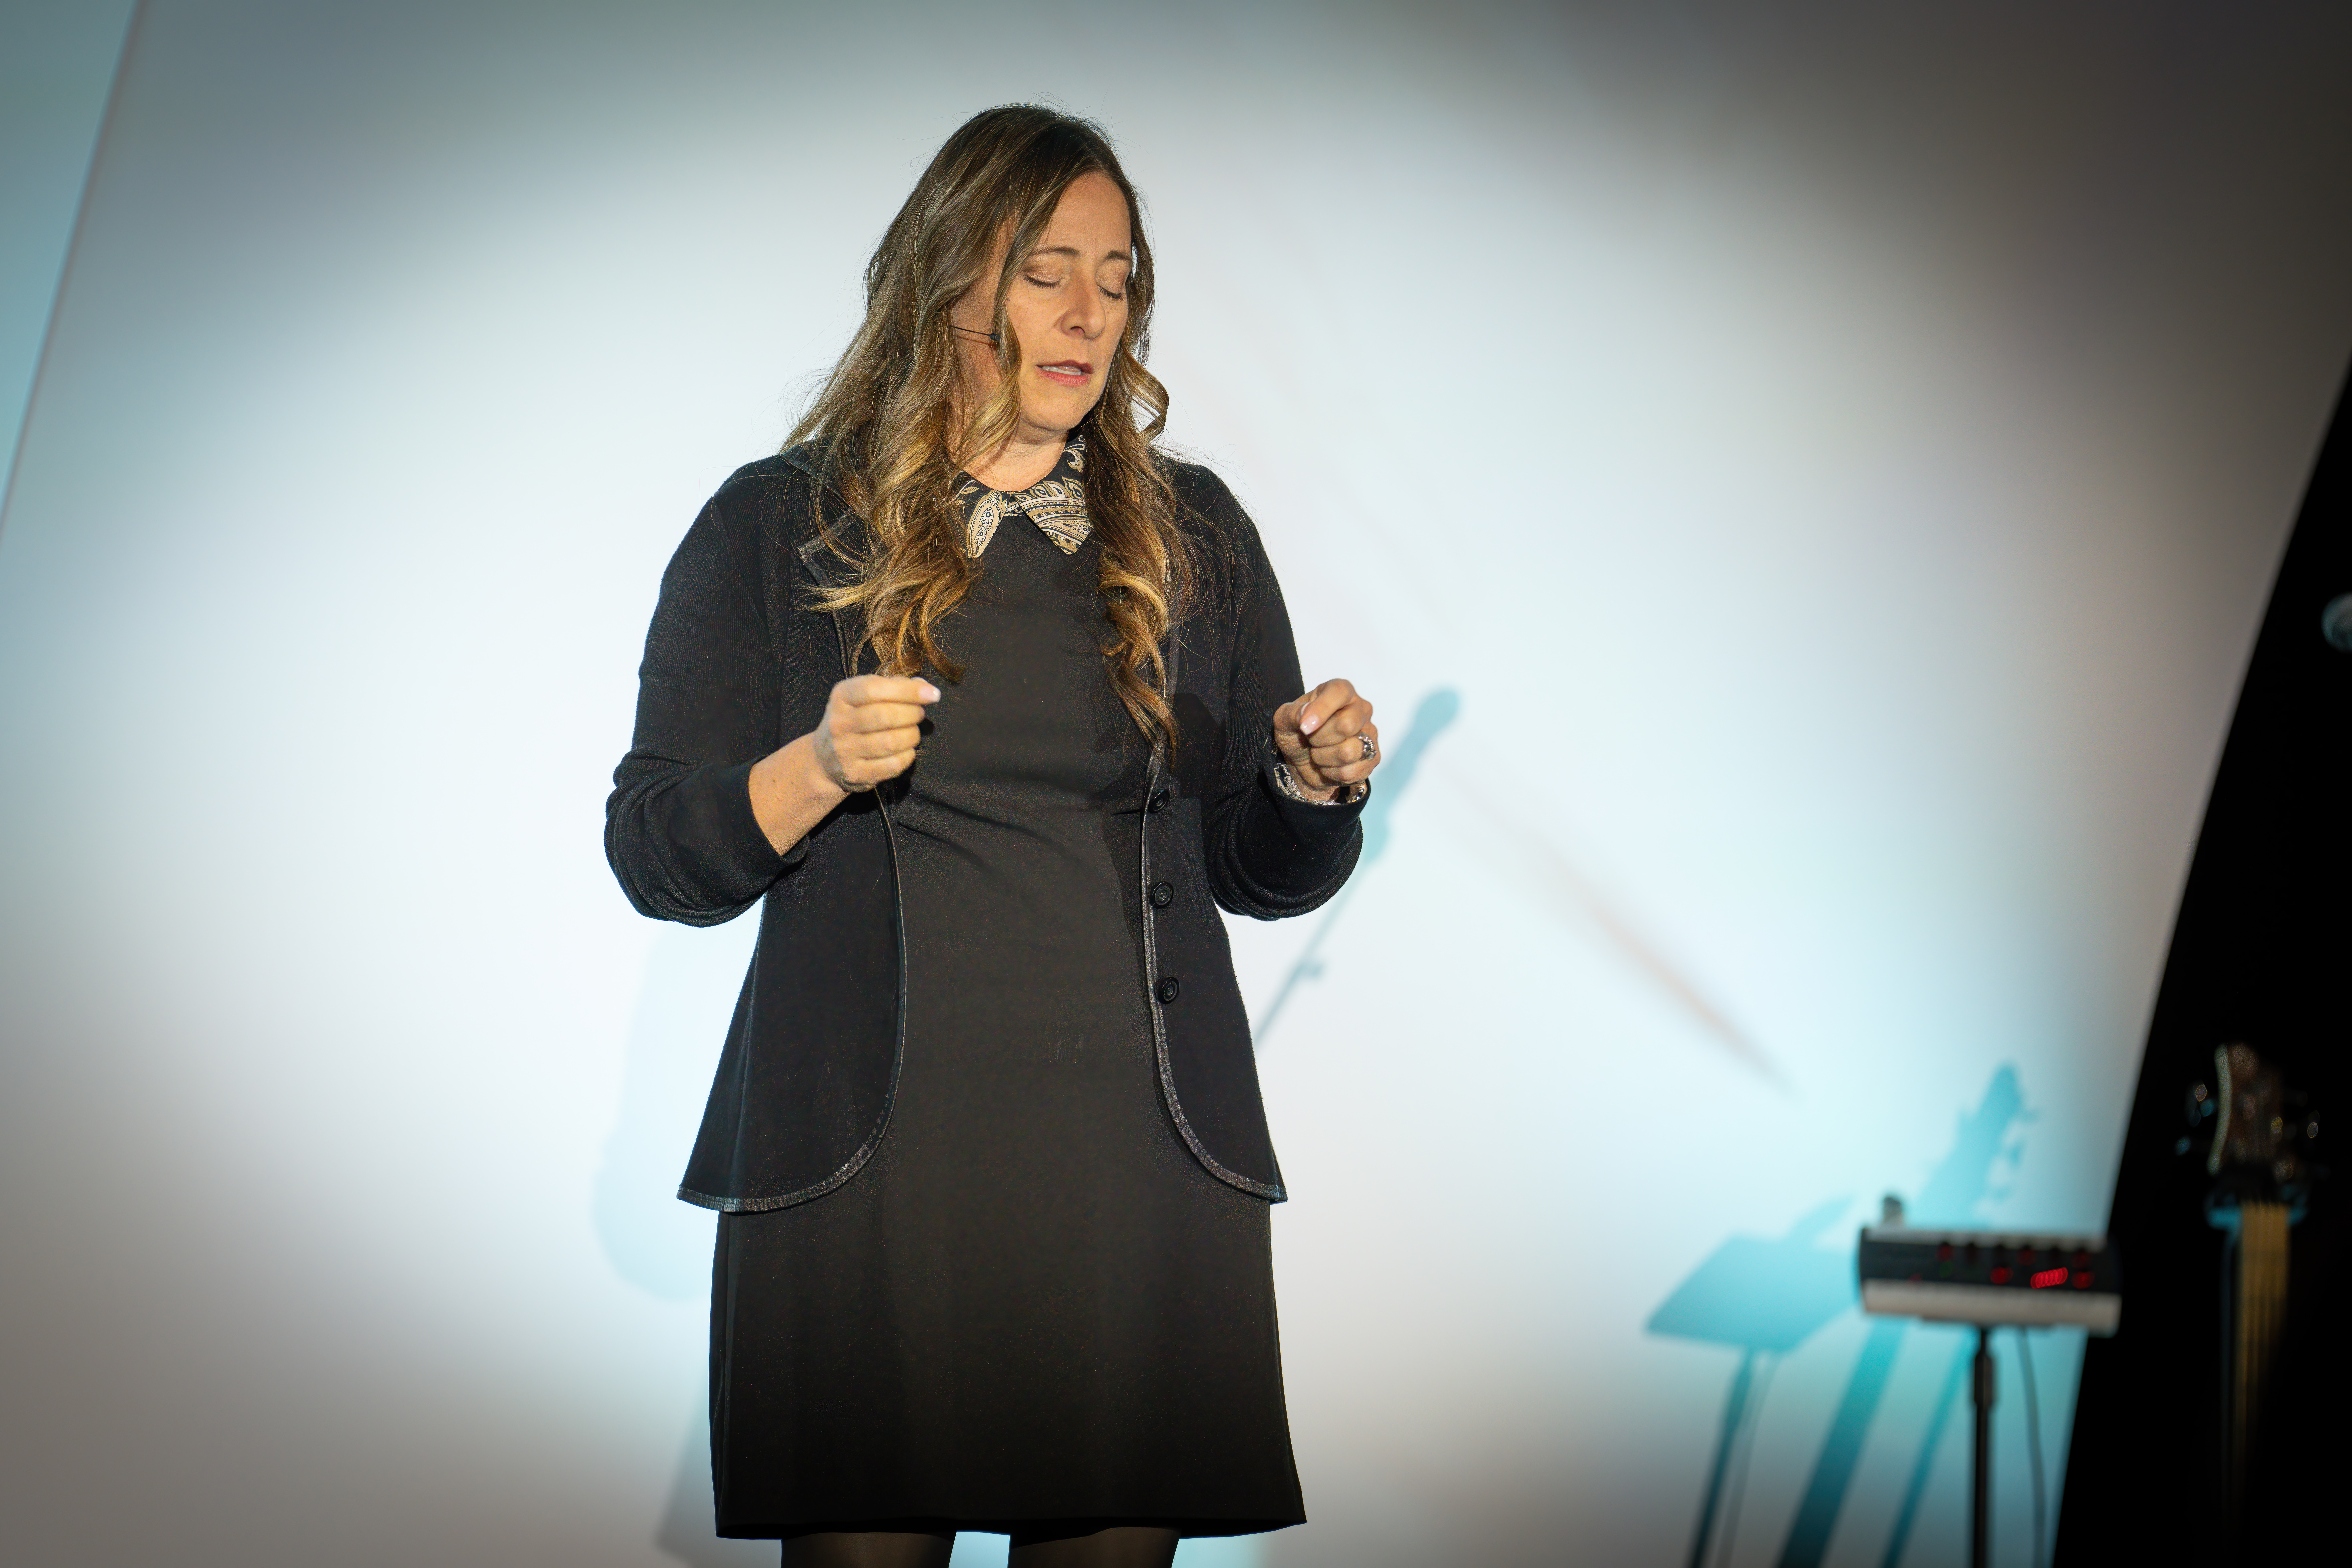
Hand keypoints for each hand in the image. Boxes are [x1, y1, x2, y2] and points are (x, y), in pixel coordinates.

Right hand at [811, 674, 938, 792]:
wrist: (826, 760)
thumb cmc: (854, 720)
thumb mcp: (863, 697)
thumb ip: (892, 686)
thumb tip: (924, 686)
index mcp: (841, 696)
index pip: (873, 688)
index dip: (907, 690)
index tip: (932, 694)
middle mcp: (839, 723)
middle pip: (885, 716)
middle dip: (912, 713)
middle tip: (919, 713)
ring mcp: (845, 751)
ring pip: (891, 742)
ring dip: (912, 735)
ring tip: (913, 731)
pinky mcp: (855, 773)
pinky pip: (893, 765)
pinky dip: (907, 756)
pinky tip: (906, 750)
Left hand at [1272, 678, 1378, 800]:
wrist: (1303, 762)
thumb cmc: (1297, 734)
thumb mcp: (1284, 720)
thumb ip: (1292, 713)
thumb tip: (1305, 716)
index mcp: (1341, 692)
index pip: (1339, 692)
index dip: (1321, 709)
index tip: (1304, 727)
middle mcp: (1361, 709)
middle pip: (1347, 724)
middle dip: (1320, 739)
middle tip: (1312, 740)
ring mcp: (1370, 734)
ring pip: (1349, 751)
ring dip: (1324, 758)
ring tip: (1320, 753)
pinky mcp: (1373, 758)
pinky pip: (1352, 771)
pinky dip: (1332, 773)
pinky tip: (1330, 766)